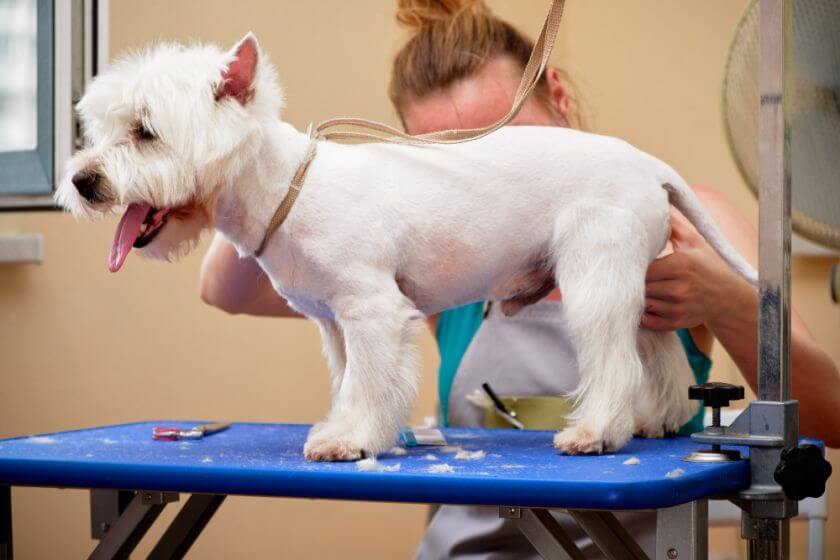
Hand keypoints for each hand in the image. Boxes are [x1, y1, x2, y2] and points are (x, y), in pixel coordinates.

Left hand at [641, 209, 743, 330]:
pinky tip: (644, 304)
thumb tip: (660, 202)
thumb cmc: (707, 266)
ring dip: (638, 297)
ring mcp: (678, 307)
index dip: (633, 266)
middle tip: (627, 276)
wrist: (727, 297)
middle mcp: (679, 288)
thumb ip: (674, 225)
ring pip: (642, 303)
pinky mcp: (676, 322)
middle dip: (633, 282)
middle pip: (640, 286)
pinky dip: (643, 314)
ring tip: (637, 289)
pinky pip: (648, 321)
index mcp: (680, 265)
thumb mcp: (694, 242)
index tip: (629, 262)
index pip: (643, 267)